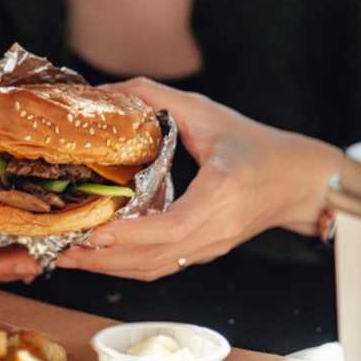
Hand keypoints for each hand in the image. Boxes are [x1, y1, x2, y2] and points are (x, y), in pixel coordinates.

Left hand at [55, 77, 342, 280]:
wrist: (296, 179)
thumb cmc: (254, 144)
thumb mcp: (206, 111)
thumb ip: (154, 95)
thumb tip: (104, 91)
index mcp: (223, 192)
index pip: (175, 225)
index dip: (133, 234)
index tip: (98, 230)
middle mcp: (218, 228)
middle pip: (157, 257)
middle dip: (106, 258)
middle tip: (63, 250)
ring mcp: (212, 246)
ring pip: (157, 268)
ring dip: (111, 268)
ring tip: (70, 258)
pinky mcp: (205, 253)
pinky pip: (163, 267)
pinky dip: (127, 266)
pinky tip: (99, 257)